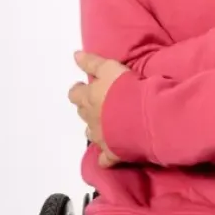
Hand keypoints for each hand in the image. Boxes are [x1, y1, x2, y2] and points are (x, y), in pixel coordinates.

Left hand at [68, 51, 128, 167]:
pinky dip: (105, 157)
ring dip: (96, 129)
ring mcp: (100, 137)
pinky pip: (104, 159)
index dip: (78, 90)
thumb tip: (75, 55)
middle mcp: (90, 118)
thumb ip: (91, 62)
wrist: (140, 115)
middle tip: (98, 103)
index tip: (82, 87)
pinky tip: (109, 156)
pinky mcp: (112, 152)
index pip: (75, 94)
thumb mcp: (109, 68)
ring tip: (106, 125)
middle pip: (82, 113)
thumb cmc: (124, 89)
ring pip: (92, 134)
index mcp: (88, 98)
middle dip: (87, 108)